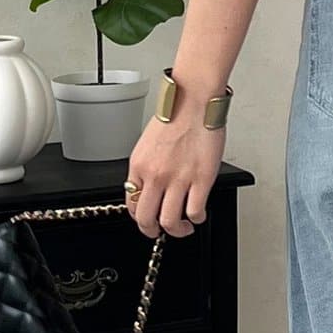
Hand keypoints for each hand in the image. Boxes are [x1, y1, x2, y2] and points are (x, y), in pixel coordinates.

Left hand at [126, 114, 224, 239]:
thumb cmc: (175, 114)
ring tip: (184, 227)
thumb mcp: (148, 142)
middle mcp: (155, 175)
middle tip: (160, 231)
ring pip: (170, 221)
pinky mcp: (201, 179)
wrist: (194, 101)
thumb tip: (151, 185)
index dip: (139, 216)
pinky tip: (198, 215)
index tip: (147, 219)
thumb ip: (147, 166)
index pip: (131, 203)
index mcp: (139, 166)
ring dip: (177, 230)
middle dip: (152, 231)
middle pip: (146, 219)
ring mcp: (178, 179)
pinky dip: (197, 218)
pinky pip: (195, 211)